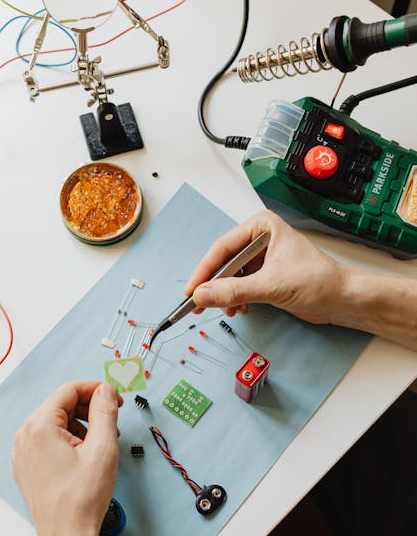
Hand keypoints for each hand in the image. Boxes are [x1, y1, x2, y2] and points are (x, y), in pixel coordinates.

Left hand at [11, 381, 121, 535]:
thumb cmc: (83, 498)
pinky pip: (47, 440)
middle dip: (89, 408)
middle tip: (112, 421)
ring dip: (80, 425)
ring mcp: (22, 452)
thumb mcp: (103, 448)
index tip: (115, 398)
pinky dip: (67, 440)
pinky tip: (83, 457)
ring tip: (99, 445)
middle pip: (60, 405)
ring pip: (55, 423)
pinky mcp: (26, 466)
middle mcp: (24, 435)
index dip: (96, 389)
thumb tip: (105, 390)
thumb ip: (105, 411)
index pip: (69, 390)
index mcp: (39, 426)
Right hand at [185, 210, 346, 324]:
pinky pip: (240, 285)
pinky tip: (239, 308)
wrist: (343, 300)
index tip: (192, 289)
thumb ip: (234, 291)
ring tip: (226, 309)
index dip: (204, 270)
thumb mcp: (272, 286)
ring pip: (230, 275)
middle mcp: (260, 238)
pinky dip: (235, 298)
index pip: (222, 247)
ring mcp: (262, 257)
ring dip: (225, 294)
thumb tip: (203, 295)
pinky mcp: (265, 274)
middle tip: (197, 303)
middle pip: (224, 261)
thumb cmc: (320, 282)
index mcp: (262, 227)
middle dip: (213, 285)